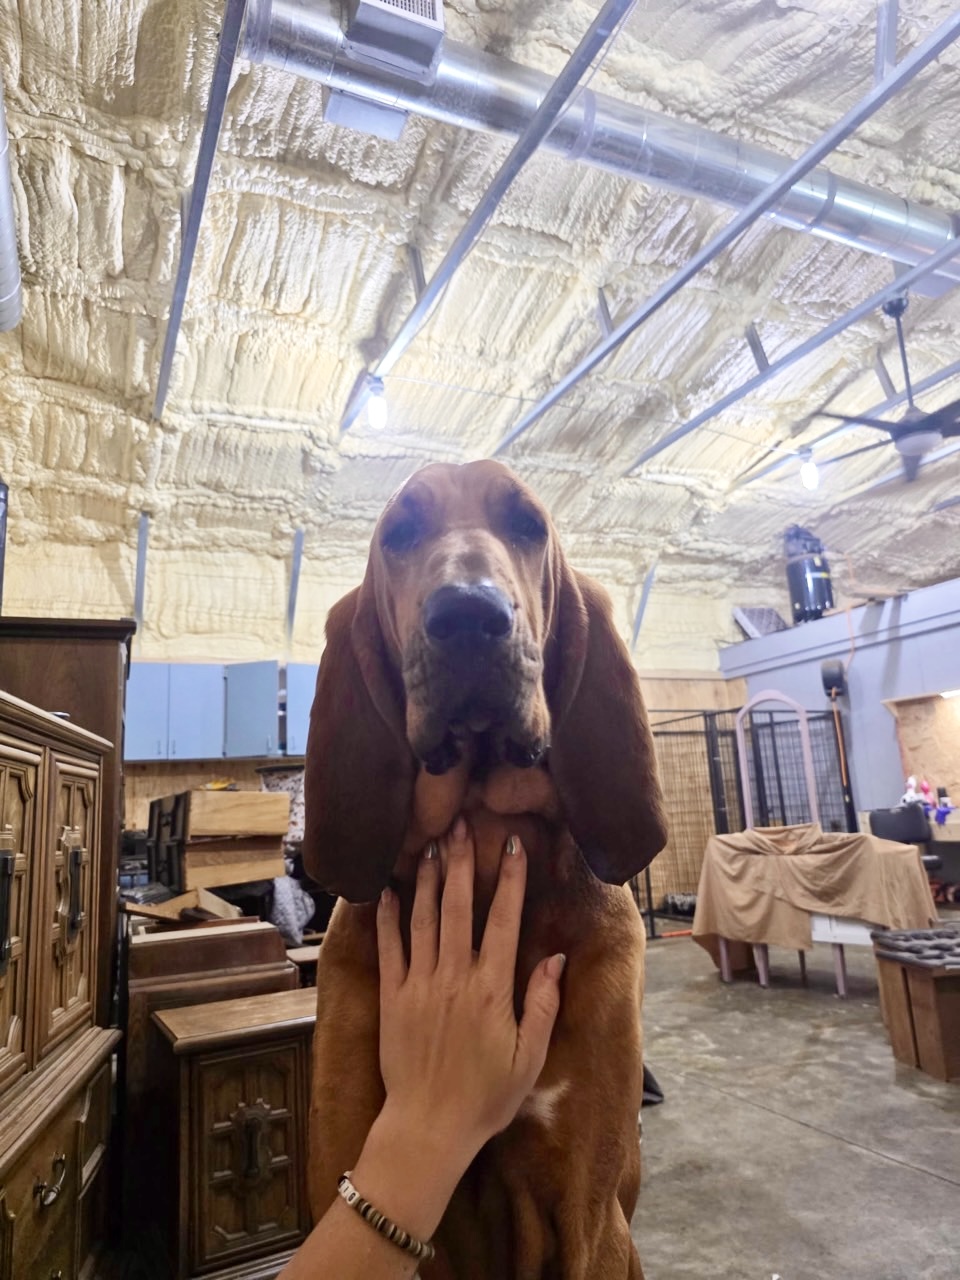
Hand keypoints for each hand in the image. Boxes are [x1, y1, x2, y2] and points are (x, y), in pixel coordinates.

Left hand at [375, 818, 564, 1177]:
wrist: (429, 1128)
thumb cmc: (486, 1097)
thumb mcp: (529, 1056)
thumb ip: (542, 1004)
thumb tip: (557, 957)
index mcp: (492, 989)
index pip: (505, 921)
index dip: (510, 880)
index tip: (512, 845)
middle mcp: (455, 977)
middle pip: (459, 907)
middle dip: (461, 862)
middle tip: (461, 824)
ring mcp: (420, 985)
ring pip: (424, 919)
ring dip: (429, 879)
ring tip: (432, 843)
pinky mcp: (393, 998)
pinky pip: (390, 948)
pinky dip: (388, 916)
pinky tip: (389, 889)